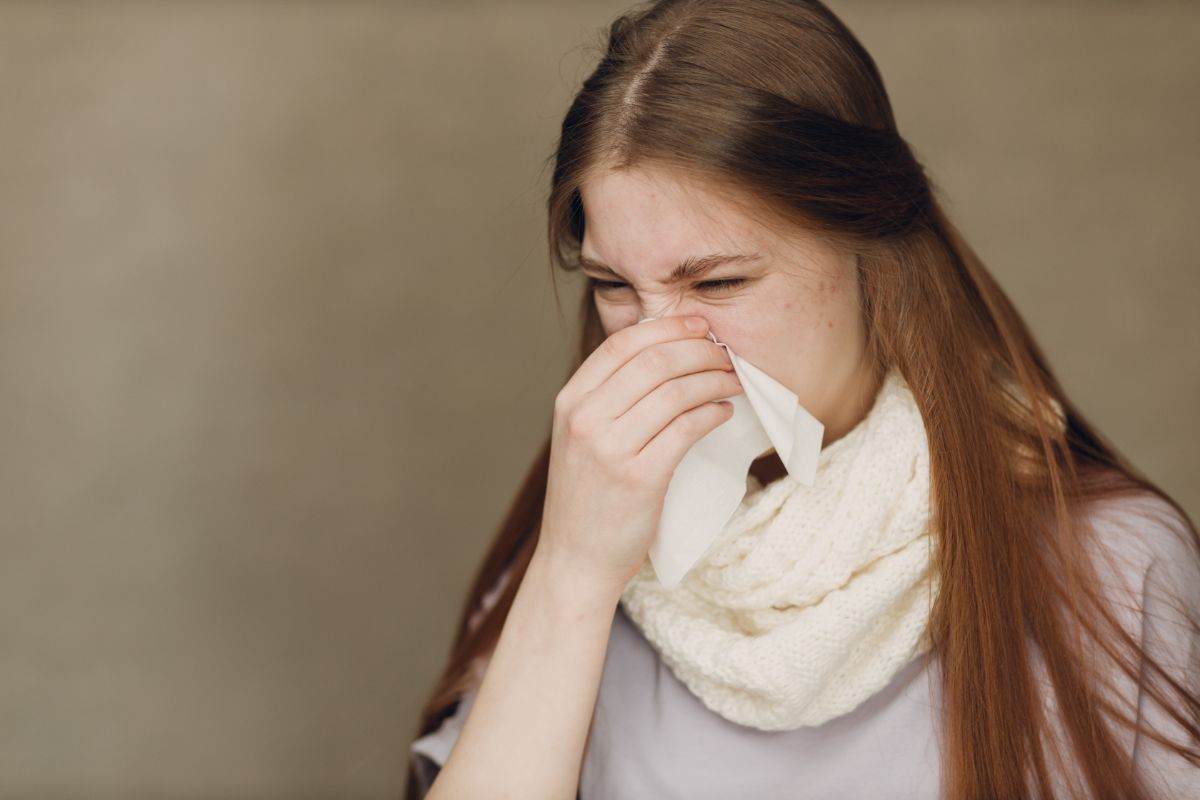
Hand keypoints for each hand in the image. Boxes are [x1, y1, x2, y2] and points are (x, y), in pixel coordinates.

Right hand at [536, 315, 743, 597]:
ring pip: (675, 391)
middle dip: (699, 350)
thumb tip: (666, 355)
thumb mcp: (581, 438)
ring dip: (713, 380)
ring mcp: (610, 448)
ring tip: (732, 381)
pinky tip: (723, 412)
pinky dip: (712, 413)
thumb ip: (610, 398)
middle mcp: (585, 418)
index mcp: (570, 401)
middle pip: (654, 361)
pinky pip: (686, 428)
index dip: (667, 327)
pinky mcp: (639, 477)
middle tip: (725, 354)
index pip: (622, 344)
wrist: (576, 560)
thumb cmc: (587, 499)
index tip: (700, 326)